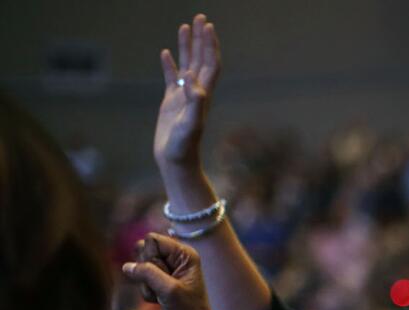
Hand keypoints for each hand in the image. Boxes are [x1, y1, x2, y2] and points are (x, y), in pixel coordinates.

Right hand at [121, 233, 221, 309]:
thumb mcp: (169, 290)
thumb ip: (148, 273)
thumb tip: (127, 266)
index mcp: (184, 253)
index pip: (152, 239)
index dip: (150, 256)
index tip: (163, 274)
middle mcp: (176, 258)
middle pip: (143, 250)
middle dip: (146, 271)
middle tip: (164, 286)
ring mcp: (167, 270)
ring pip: (139, 266)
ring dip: (146, 284)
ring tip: (162, 295)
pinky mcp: (159, 282)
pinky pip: (140, 280)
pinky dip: (147, 292)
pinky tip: (160, 301)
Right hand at [155, 14, 220, 167]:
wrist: (176, 160)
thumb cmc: (184, 146)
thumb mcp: (191, 125)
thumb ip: (195, 104)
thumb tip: (193, 82)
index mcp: (203, 94)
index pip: (210, 63)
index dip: (210, 45)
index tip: (208, 26)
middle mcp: (196, 92)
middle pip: (201, 59)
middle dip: (201, 39)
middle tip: (200, 17)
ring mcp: (183, 96)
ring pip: (186, 65)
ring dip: (187, 46)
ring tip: (184, 26)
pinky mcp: (171, 102)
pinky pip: (170, 78)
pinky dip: (169, 65)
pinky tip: (165, 53)